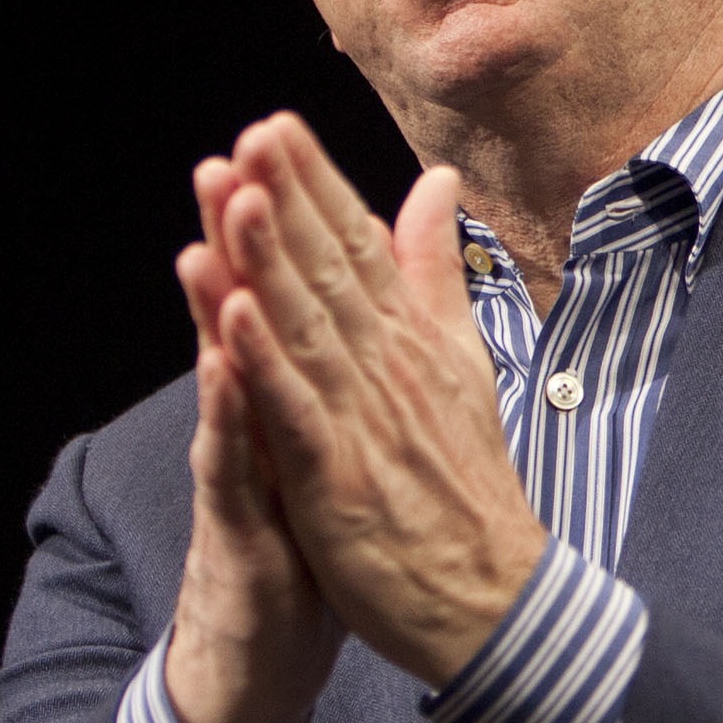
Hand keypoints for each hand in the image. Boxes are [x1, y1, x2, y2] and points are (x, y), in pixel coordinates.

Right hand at [160, 151, 343, 722]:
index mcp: (288, 391)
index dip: (283, 217)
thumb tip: (354, 301)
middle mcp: (253, 416)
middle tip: (228, 156)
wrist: (264, 649)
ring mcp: (238, 466)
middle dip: (238, 236)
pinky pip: (229, 461)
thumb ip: (339, 364)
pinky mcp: (235, 522)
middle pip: (245, 312)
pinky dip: (227, 410)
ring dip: (218, 302)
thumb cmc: (300, 537)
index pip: (284, 289)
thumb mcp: (326, 442)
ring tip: (215, 232)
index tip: (279, 136)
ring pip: (224, 374)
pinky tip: (224, 361)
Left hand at [199, 113, 549, 689]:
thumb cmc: (465, 484)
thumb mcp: (459, 361)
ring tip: (234, 194)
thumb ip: (436, 271)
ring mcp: (361, 421)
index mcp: (410, 340)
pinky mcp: (335, 478)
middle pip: (328, 271)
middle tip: (249, 134)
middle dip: (286, 200)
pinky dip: (264, 363)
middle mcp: (387, 367)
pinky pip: (294, 412)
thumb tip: (437, 184)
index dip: (313, 185)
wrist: (492, 597)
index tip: (274, 126)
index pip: (356, 246)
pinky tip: (231, 317)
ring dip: (268, 260)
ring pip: (307, 326)